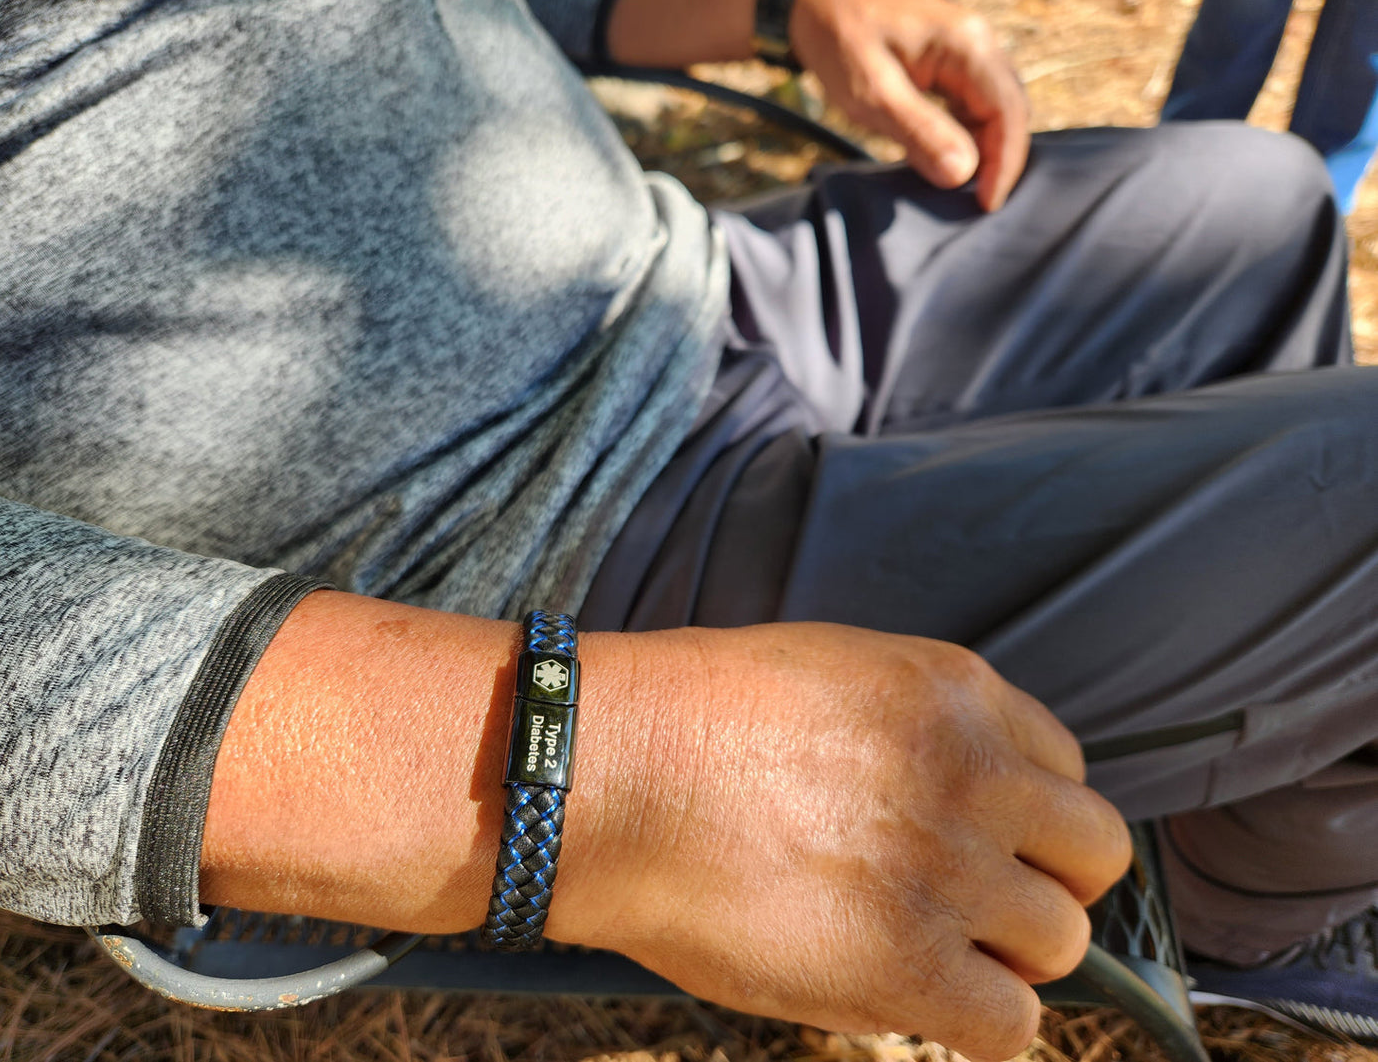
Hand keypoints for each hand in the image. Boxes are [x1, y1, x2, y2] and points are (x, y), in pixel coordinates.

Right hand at [556, 623, 1130, 1060]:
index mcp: (955, 692)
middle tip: (973, 904)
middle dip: (1042, 883)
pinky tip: (917, 999)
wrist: (607, 772)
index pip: (1066, 768)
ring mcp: (947, 869)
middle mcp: (972, 774)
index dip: (1024, 816)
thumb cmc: (686, 719)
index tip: (983, 841)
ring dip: (1004, 955)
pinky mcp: (907, 962)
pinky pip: (1011, 1025)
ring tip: (925, 952)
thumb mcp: (827, 674)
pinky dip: (975, 1023)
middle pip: (1092, 853)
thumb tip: (957, 796)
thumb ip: (915, 727)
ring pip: (1061, 941)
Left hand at [790, 0, 1030, 211]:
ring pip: (992, 110)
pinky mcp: (948, 62)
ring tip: (960, 188)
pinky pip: (970, 104)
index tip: (986, 204)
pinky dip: (965, 135)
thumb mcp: (873, 93)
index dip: (1005, 164)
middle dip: (998, 159)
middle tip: (974, 203)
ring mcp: (964, 51)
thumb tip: (961, 173)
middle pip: (1009, 111)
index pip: (1009, 113)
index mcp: (967, 46)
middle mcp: (977, 44)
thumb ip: (919, 131)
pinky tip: (944, 159)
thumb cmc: (838, 36)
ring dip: (983, 149)